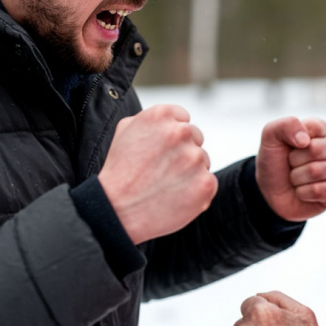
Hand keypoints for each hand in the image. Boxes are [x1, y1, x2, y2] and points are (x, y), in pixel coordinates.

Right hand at [98, 104, 217, 244]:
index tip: (161, 151)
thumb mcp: (125, 130)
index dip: (172, 137)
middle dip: (183, 152)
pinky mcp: (205, 183)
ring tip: (165, 185)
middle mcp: (181, 132)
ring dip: (190, 171)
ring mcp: (195, 158)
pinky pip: (208, 182)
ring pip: (202, 160)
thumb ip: (152, 118)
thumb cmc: (120, 171)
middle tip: (162, 170)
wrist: (116, 210)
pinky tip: (175, 197)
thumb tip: (174, 119)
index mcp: (162, 114)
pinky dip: (196, 190)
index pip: (183, 118)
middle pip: (196, 138)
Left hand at [256, 117, 325, 220]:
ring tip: (296, 178)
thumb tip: (305, 140)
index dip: (295, 138)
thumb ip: (286, 125)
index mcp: (320, 129)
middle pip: (316, 150)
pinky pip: (320, 190)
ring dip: (297, 178)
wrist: (270, 190)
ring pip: (316, 171)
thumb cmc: (274, 160)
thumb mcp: (271, 136)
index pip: (315, 126)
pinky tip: (303, 191)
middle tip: (291, 164)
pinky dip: (303, 193)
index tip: (289, 145)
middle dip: (294, 160)